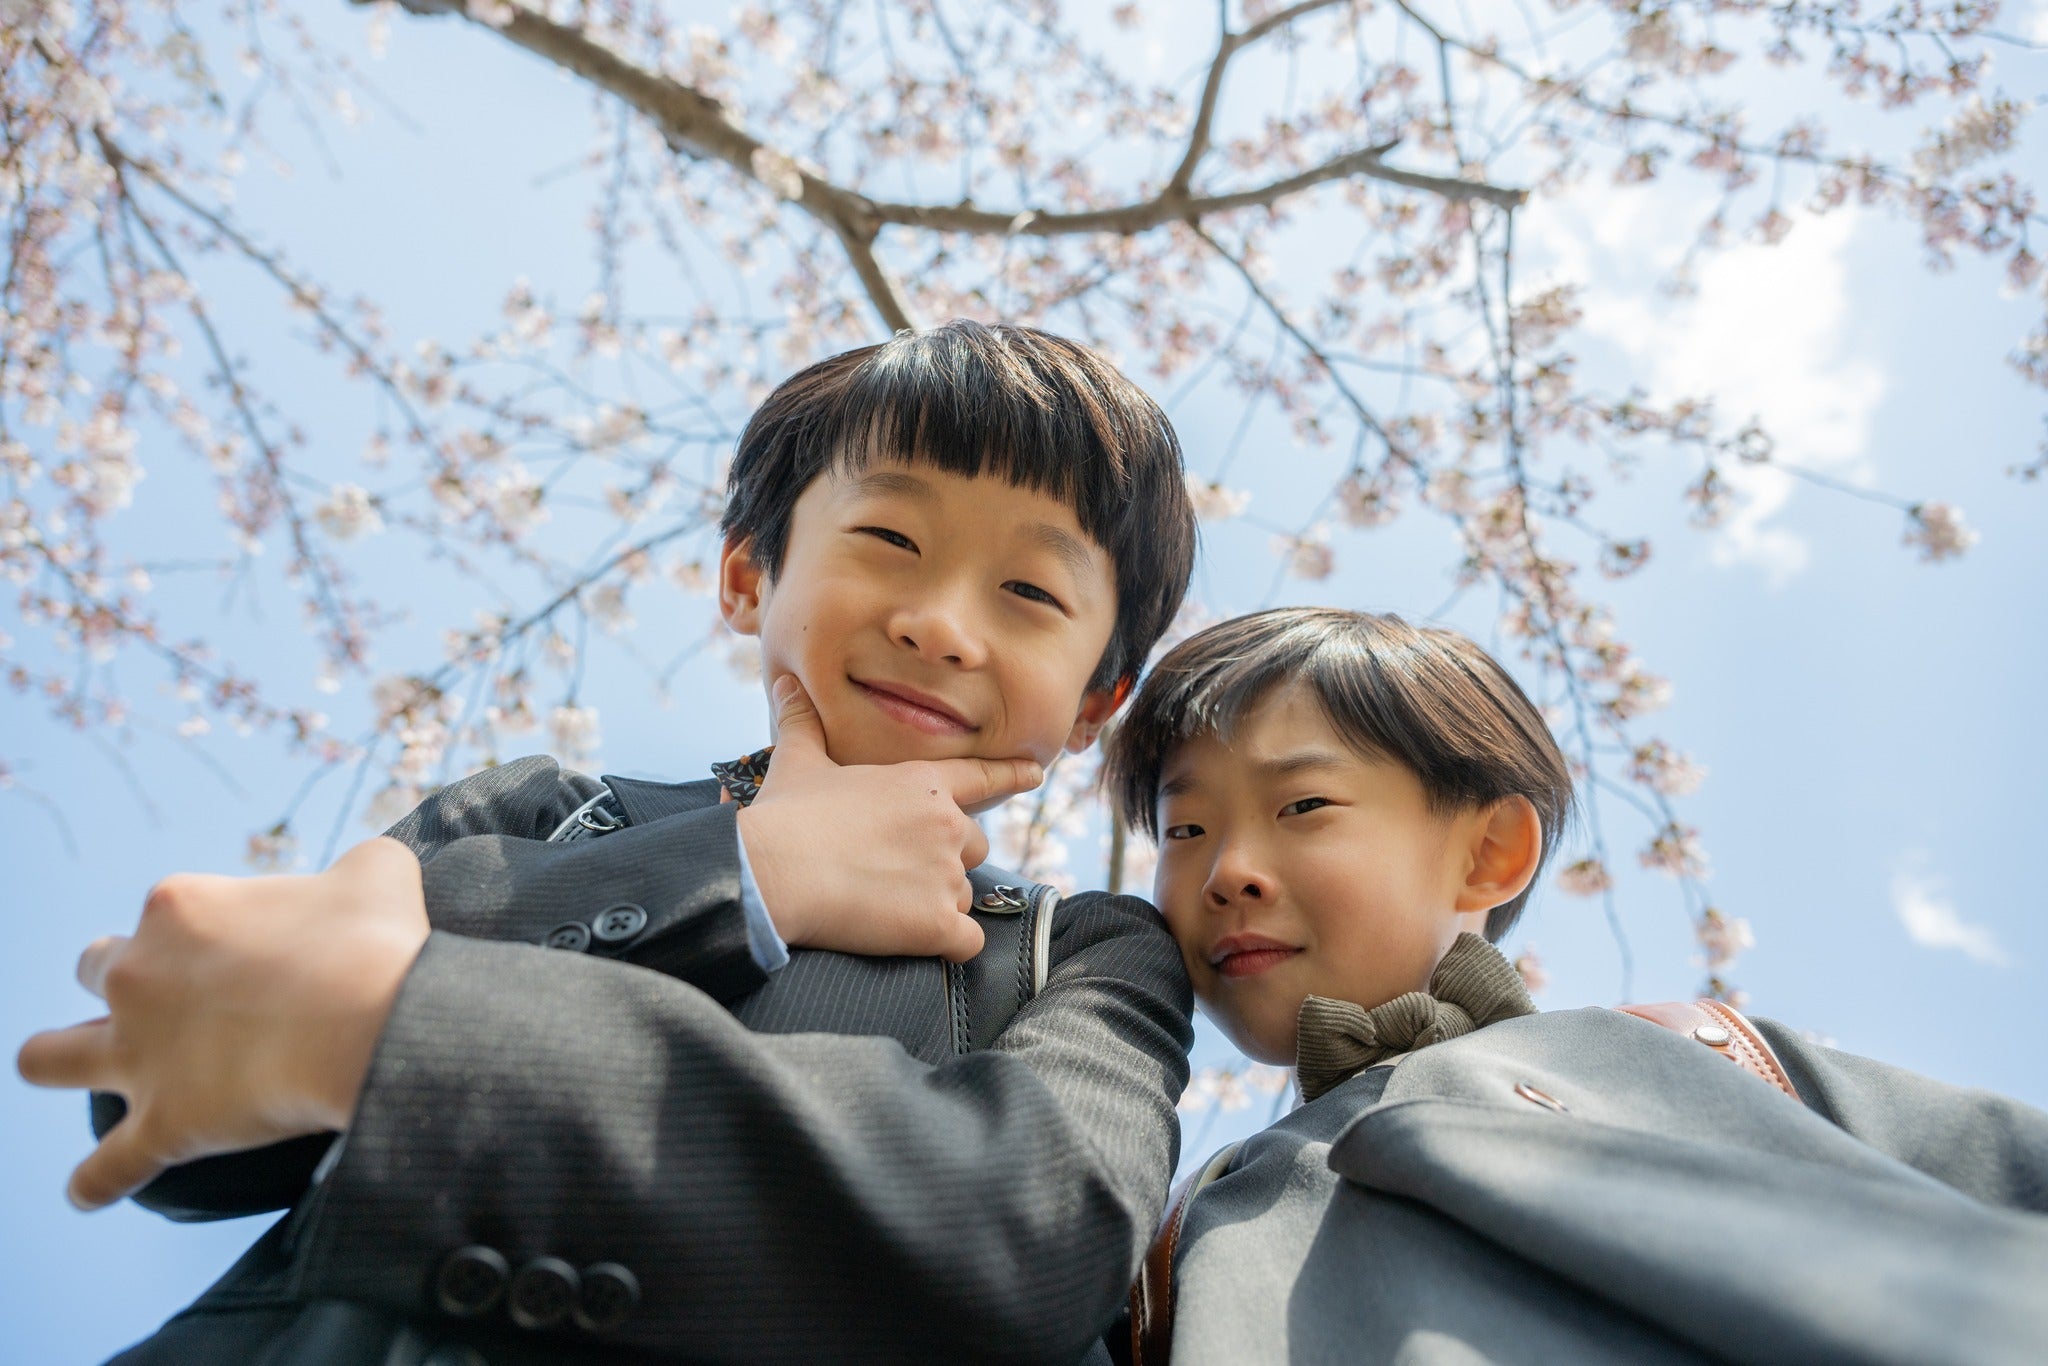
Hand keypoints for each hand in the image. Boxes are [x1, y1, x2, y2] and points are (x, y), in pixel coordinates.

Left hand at [16, 837, 429, 1210]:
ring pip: (49, 1058)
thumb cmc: (375, 942)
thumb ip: (355, 865)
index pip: (168, 913)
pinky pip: (104, 1169)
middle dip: (123, 982)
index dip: (206, 934)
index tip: (252, 952)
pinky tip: (91, 1191)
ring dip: (57, 1060)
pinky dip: (95, 1183)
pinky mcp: (161, 1123)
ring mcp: (139, 1053)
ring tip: (75, 1069)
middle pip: (96, 969)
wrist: (377, 1022)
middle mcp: (137, 974)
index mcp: (181, 906)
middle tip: (177, 1003)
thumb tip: (363, 876)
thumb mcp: (376, 871)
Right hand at [737, 675, 1042, 963]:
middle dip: (947, 859)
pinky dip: (951, 944)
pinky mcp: (937, 923)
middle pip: (975, 846)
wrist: (772, 872)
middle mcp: (946, 826)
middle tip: (899, 870)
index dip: (1011, 775)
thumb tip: (785, 683)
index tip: (1036, 773)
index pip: (982, 778)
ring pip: (965, 893)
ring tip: (888, 903)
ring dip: (939, 902)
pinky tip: (922, 941)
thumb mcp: (798, 762)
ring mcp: (945, 876)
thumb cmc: (786, 817)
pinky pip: (968, 941)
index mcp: (922, 784)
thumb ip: (801, 722)